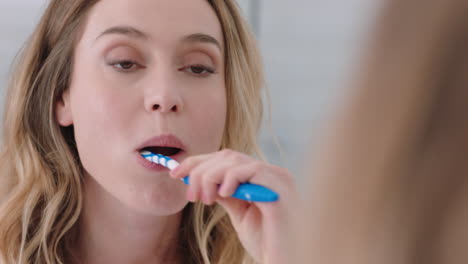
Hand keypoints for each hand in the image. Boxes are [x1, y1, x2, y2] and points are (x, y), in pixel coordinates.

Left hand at [170, 149, 299, 263]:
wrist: (287, 261)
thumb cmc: (268, 242)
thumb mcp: (240, 213)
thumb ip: (227, 194)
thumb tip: (203, 180)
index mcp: (263, 178)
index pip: (228, 159)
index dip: (200, 162)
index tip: (176, 172)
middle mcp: (272, 173)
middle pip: (229, 156)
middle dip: (200, 170)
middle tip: (189, 193)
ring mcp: (278, 178)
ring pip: (236, 161)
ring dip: (210, 177)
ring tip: (203, 199)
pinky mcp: (281, 188)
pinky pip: (252, 170)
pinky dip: (231, 178)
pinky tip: (223, 195)